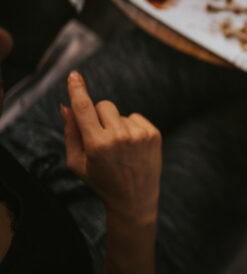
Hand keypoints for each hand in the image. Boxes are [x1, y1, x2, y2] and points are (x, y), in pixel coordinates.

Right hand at [61, 71, 161, 224]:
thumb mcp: (78, 163)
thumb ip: (71, 133)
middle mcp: (119, 137)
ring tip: (120, 148)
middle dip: (99, 115)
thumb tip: (65, 106)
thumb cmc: (101, 181)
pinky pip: (136, 117)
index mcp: (97, 145)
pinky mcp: (154, 134)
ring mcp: (139, 135)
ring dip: (116, 124)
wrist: (135, 199)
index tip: (74, 75)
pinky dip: (131, 127)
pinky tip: (132, 146)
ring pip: (120, 112)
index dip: (77, 90)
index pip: (84, 110)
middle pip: (104, 105)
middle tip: (101, 137)